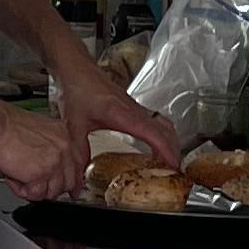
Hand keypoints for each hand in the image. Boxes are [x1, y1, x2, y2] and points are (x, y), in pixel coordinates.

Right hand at [0, 108, 86, 202]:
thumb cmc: (6, 125)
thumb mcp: (38, 129)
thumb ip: (49, 146)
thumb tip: (48, 163)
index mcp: (64, 135)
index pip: (80, 163)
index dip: (74, 180)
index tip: (72, 189)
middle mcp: (64, 148)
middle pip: (69, 182)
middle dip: (51, 188)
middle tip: (35, 185)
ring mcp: (55, 162)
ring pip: (53, 191)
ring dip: (34, 189)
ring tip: (18, 177)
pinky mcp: (41, 174)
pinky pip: (36, 194)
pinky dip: (22, 190)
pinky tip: (13, 178)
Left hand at [52, 68, 181, 167]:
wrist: (76, 67)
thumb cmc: (76, 88)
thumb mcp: (72, 124)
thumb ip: (76, 154)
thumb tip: (76, 181)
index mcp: (121, 114)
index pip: (153, 134)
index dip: (166, 151)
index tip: (173, 167)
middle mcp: (133, 109)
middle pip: (166, 130)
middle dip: (175, 151)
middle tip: (176, 172)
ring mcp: (135, 107)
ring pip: (164, 123)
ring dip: (172, 142)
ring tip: (171, 162)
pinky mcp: (133, 106)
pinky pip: (156, 120)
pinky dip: (163, 134)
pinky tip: (158, 146)